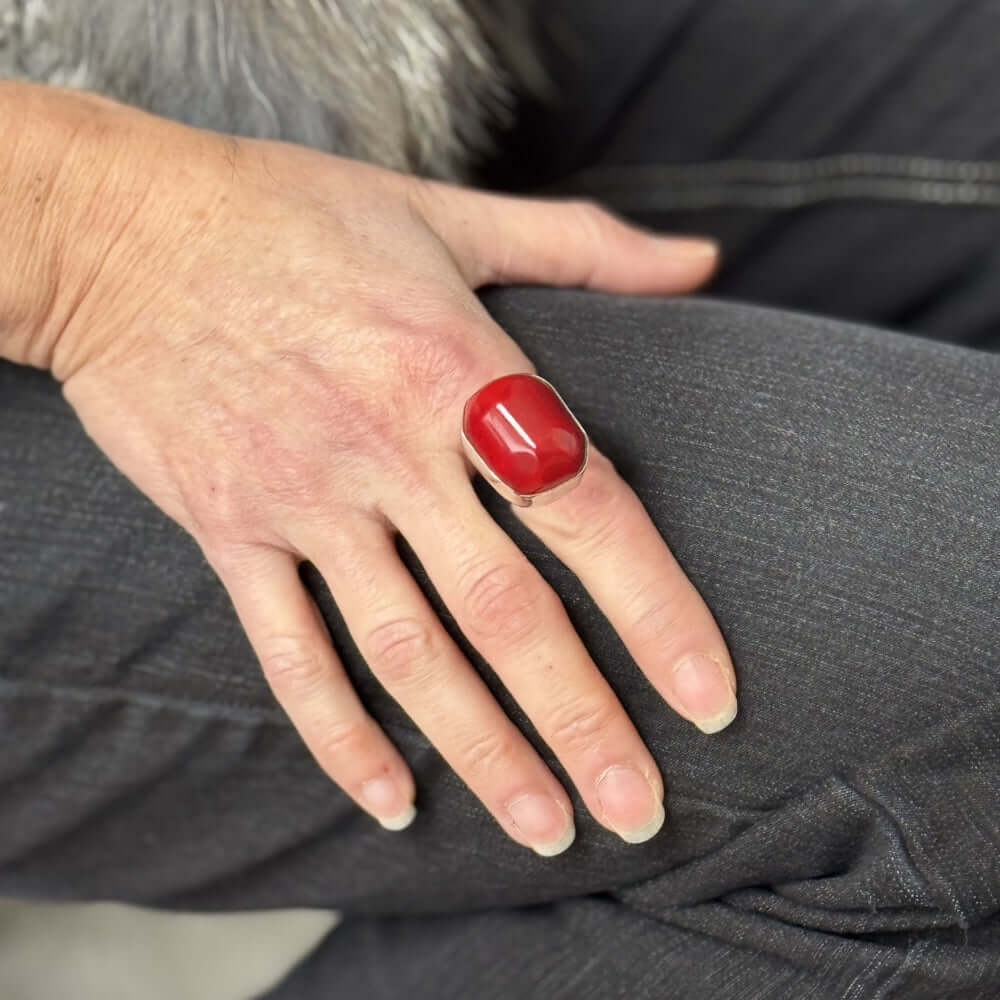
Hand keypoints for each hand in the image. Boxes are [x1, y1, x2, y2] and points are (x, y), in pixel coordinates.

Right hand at [55, 105, 736, 853]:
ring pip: (407, 656)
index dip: (655, 611)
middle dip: (581, 722)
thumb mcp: (447, 215)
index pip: (584, 510)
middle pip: (506, 614)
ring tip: (544, 827)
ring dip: (482, 752)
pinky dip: (340, 735)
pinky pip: (290, 653)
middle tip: (639, 811)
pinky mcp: (232, 531)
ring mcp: (305, 502)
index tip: (706, 699)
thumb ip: (583, 246)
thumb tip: (700, 263)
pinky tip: (391, 801)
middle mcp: (388, 453)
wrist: (125, 231)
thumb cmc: (294, 217)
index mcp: (457, 373)